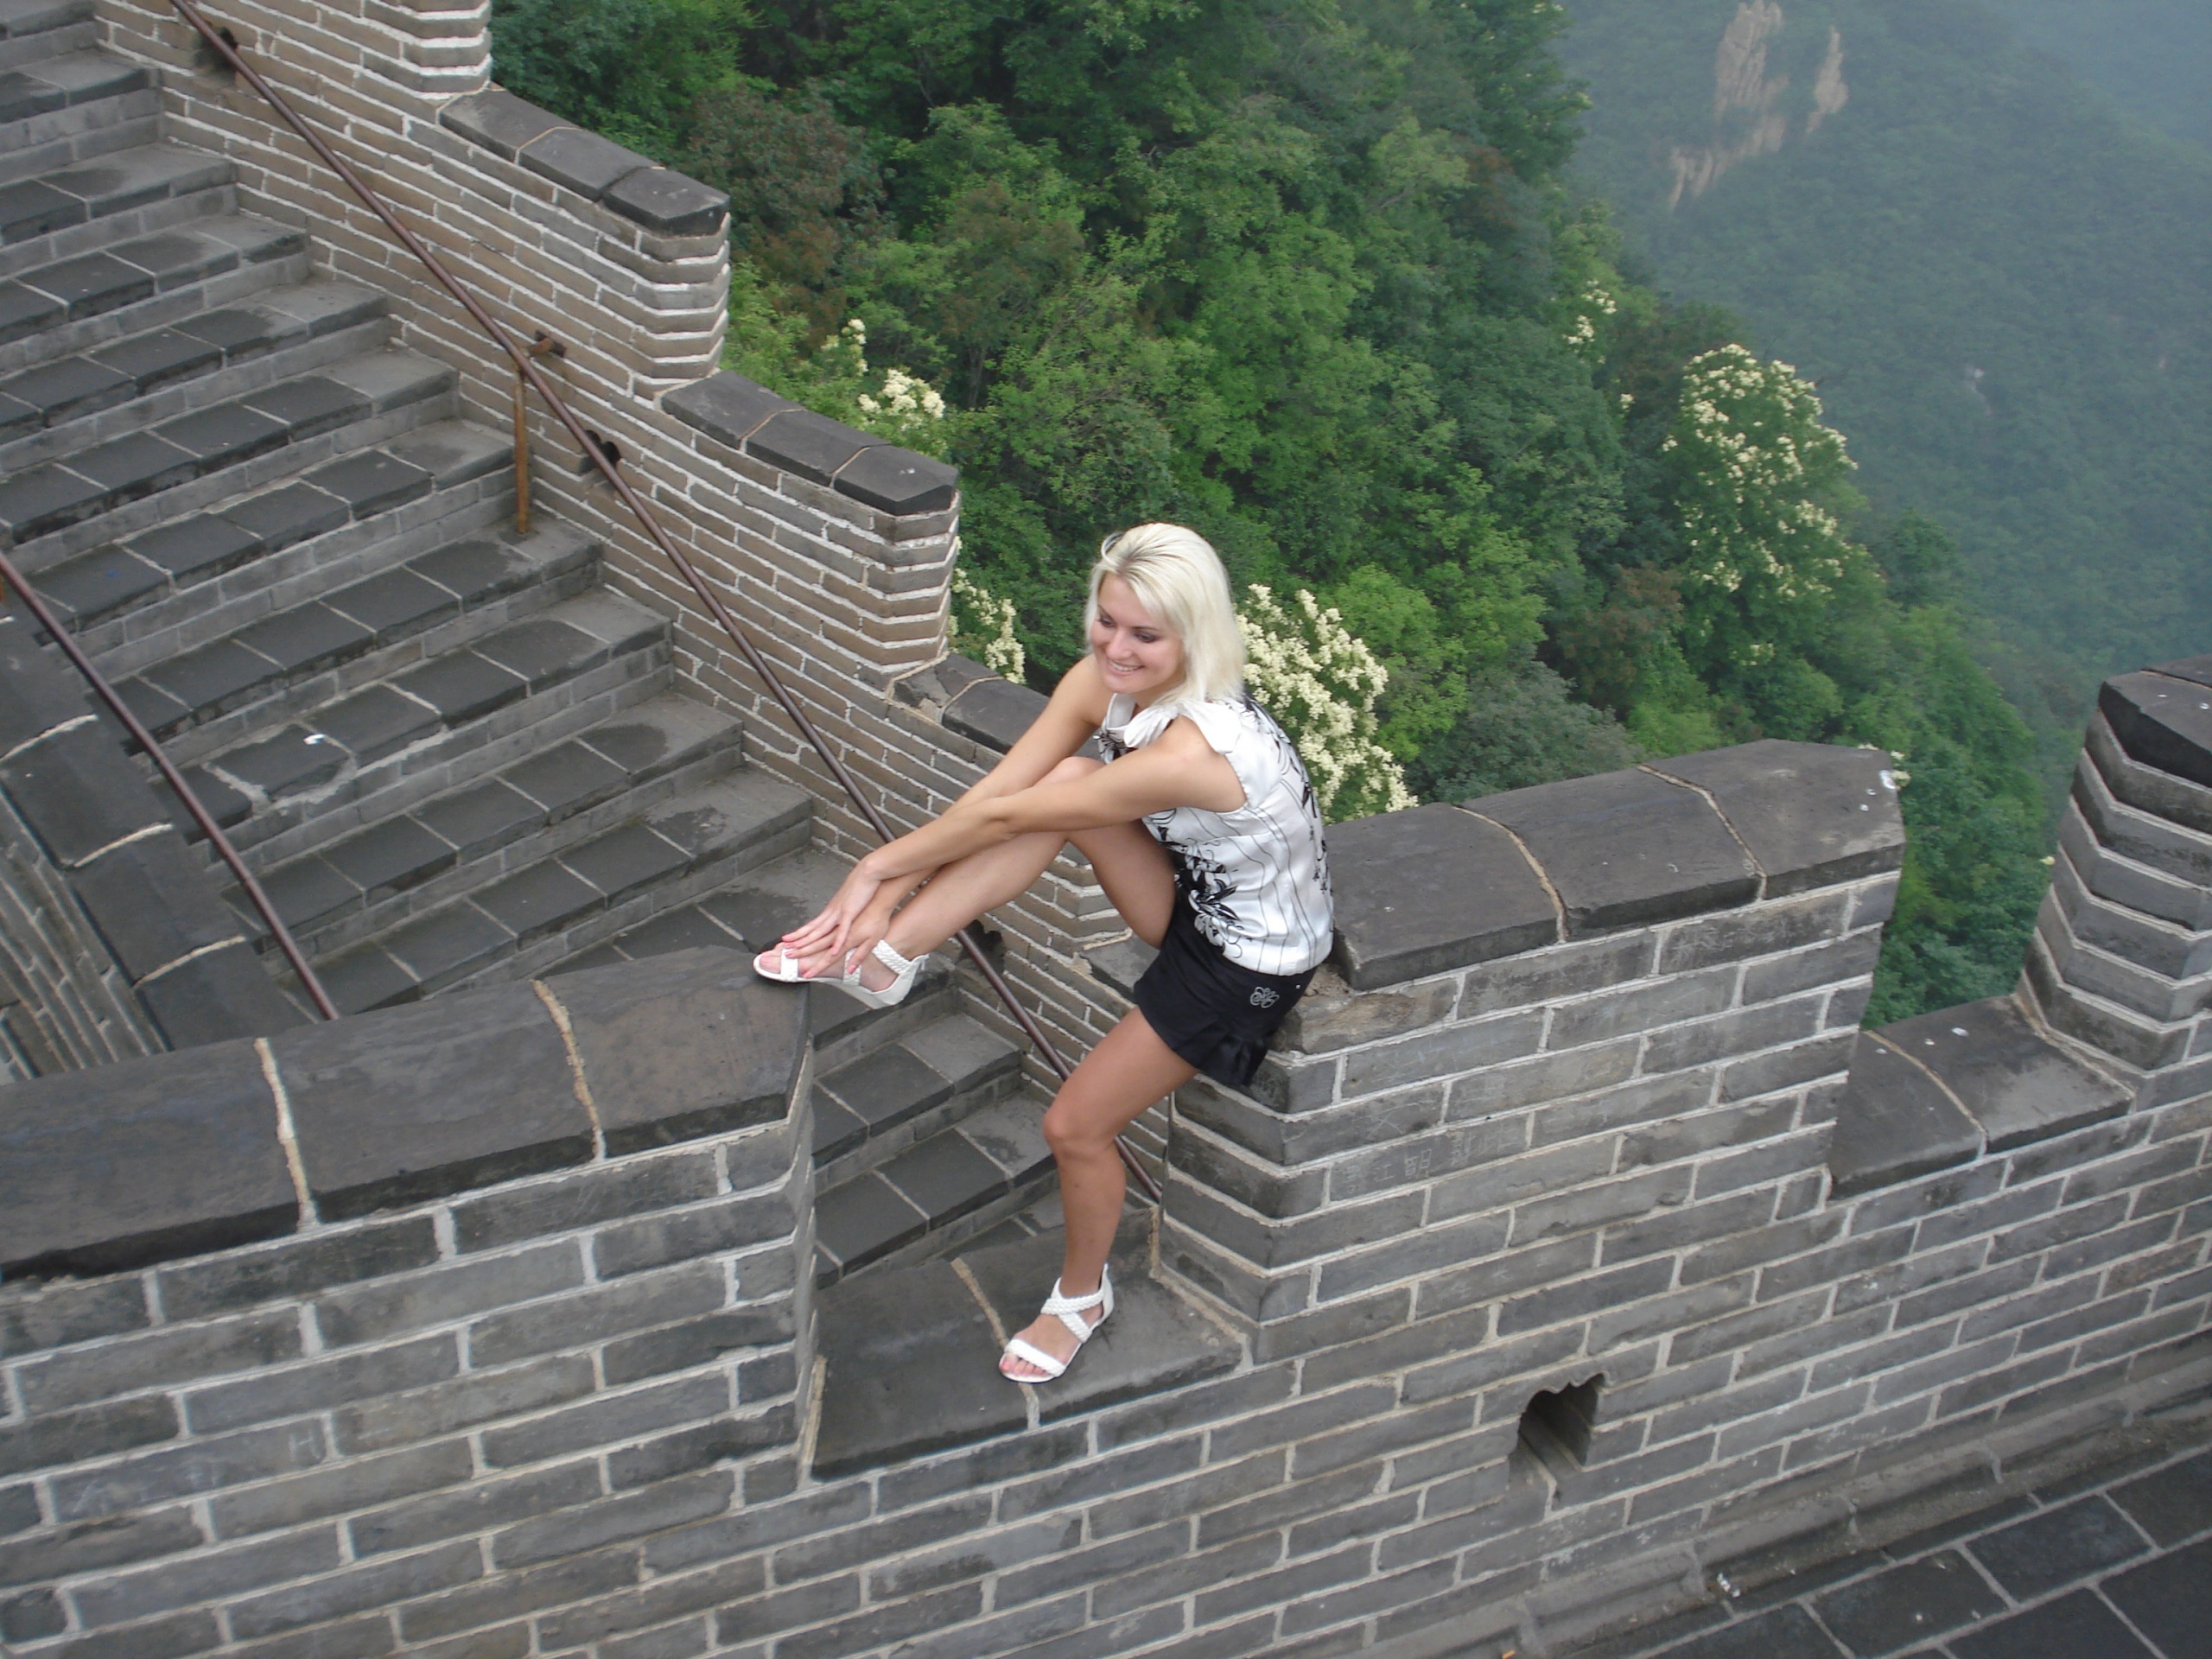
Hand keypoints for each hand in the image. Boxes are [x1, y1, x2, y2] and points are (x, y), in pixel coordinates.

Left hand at [776, 859, 889, 978]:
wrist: (869, 872)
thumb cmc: (862, 885)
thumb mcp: (849, 900)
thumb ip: (843, 909)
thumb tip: (839, 915)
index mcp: (832, 909)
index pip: (812, 924)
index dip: (799, 933)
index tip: (789, 939)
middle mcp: (832, 911)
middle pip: (812, 929)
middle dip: (798, 940)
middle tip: (785, 948)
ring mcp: (839, 912)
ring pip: (821, 930)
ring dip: (809, 941)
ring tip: (798, 950)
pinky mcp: (849, 911)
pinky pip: (843, 929)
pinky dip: (838, 941)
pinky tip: (834, 951)